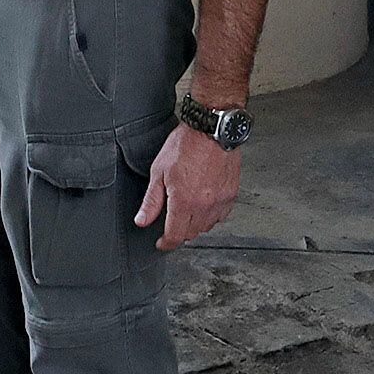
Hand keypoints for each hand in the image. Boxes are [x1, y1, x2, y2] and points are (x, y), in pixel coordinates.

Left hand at [133, 124, 239, 250]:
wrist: (212, 129)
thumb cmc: (186, 144)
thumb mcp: (159, 171)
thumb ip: (151, 201)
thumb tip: (142, 220)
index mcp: (184, 202)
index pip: (175, 236)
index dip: (166, 243)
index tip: (161, 243)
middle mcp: (204, 205)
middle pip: (191, 233)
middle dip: (179, 230)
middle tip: (171, 219)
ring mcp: (220, 201)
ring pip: (206, 226)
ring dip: (195, 223)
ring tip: (187, 207)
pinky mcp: (231, 194)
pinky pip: (220, 215)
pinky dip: (211, 214)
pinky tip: (203, 202)